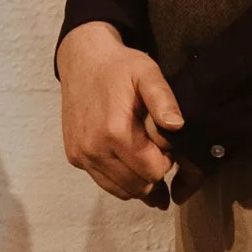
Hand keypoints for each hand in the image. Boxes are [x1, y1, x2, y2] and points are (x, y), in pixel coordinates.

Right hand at [59, 21, 184, 205]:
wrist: (83, 60)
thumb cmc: (120, 66)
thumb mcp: (147, 73)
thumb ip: (163, 100)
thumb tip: (177, 126)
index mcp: (115, 132)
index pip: (154, 172)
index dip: (167, 161)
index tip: (165, 143)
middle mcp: (94, 149)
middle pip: (138, 187)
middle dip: (153, 173)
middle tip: (154, 148)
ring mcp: (81, 155)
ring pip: (121, 191)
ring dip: (137, 179)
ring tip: (142, 154)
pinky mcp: (74, 157)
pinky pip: (104, 182)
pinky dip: (119, 178)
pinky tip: (125, 157)